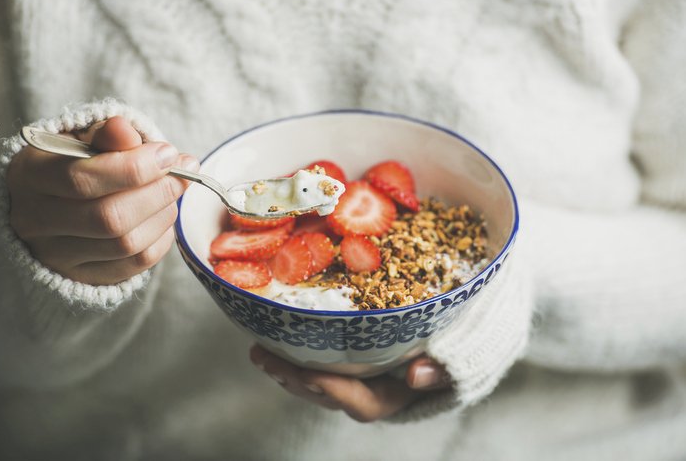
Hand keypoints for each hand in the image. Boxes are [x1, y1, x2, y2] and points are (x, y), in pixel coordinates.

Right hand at [7, 116, 197, 284]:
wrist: (50, 204)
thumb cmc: (73, 163)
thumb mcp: (83, 139)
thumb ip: (107, 134)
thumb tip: (127, 130)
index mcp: (29, 176)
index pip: (83, 179)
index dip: (135, 167)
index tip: (169, 153)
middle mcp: (35, 221)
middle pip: (109, 217)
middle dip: (158, 193)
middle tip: (181, 174)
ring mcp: (57, 255)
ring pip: (126, 243)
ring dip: (163, 214)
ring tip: (171, 192)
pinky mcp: (84, 276)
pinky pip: (136, 263)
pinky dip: (161, 238)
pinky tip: (161, 217)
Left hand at [249, 345, 452, 421]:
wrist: (468, 326)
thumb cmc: (467, 336)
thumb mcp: (467, 350)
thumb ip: (446, 368)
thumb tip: (416, 376)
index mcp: (400, 394)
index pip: (362, 403)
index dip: (334, 390)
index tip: (309, 372)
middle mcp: (375, 390)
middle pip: (328, 394)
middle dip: (294, 379)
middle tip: (263, 356)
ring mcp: (361, 375)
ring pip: (318, 381)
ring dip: (287, 368)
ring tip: (260, 350)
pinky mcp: (353, 356)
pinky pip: (320, 361)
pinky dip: (298, 351)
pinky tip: (277, 334)